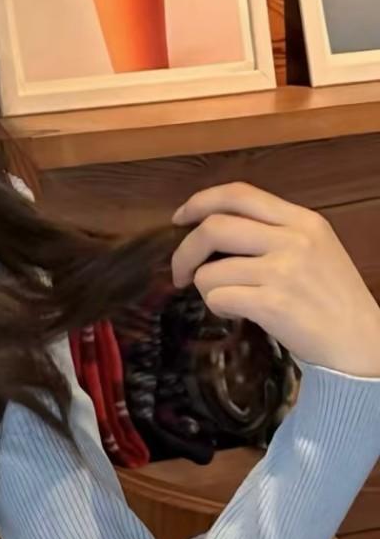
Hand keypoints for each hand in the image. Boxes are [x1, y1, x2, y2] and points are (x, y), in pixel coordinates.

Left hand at [170, 180, 379, 377]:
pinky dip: (217, 308)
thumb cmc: (333, 298)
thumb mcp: (315, 249)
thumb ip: (273, 232)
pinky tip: (236, 314)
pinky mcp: (272, 304)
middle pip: (213, 228)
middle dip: (185, 252)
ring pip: (209, 271)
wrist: (360, 344)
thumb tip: (212, 227)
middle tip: (180, 272)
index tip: (179, 218)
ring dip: (206, 288)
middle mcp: (293, 240)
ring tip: (228, 300)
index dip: (200, 202)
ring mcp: (283, 272)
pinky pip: (217, 298)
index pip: (239, 194)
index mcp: (303, 220)